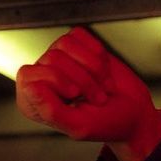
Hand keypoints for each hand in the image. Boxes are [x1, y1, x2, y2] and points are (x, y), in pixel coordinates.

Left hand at [16, 27, 160, 160]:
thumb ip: (51, 110)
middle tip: (97, 98)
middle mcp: (41, 79)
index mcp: (32, 102)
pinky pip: (78, 35)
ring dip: (92, 67)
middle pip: (51, 58)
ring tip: (102, 86)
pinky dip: (96, 53)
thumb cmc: (104, 124)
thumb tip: (29, 87)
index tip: (75, 97)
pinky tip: (103, 71)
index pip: (28, 76)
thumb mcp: (78, 125)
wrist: (132, 112)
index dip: (56, 82)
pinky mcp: (75, 48)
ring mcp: (57, 61)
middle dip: (82, 79)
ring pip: (64, 44)